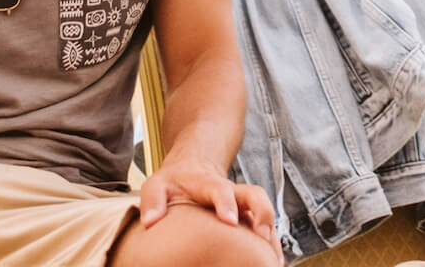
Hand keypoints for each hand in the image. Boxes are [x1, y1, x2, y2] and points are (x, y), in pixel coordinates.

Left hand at [138, 155, 278, 254]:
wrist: (192, 168)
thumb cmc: (173, 183)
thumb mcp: (157, 184)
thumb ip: (152, 200)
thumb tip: (151, 221)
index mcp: (208, 184)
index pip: (220, 190)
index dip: (226, 203)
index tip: (230, 220)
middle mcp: (231, 192)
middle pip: (254, 195)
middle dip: (262, 213)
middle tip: (263, 235)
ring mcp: (242, 205)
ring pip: (264, 212)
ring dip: (271, 233)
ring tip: (274, 260)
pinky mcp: (248, 218)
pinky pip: (265, 229)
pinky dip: (271, 245)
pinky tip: (272, 264)